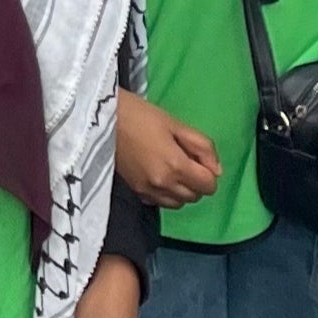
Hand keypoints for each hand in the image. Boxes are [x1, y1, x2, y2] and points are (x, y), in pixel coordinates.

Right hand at [113, 90, 221, 208]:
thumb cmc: (139, 115)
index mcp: (176, 166)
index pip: (208, 186)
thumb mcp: (175, 123)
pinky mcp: (135, 191)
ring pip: (178, 203)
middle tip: (186, 159)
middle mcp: (163, 184)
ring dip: (182, 190)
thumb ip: (202, 146)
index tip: (199, 158)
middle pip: (195, 197)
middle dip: (197, 182)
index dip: (209, 172)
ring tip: (172, 168)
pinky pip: (160, 202)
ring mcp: (148, 191)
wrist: (101, 118)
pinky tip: (158, 175)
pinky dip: (166, 193)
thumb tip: (217, 169)